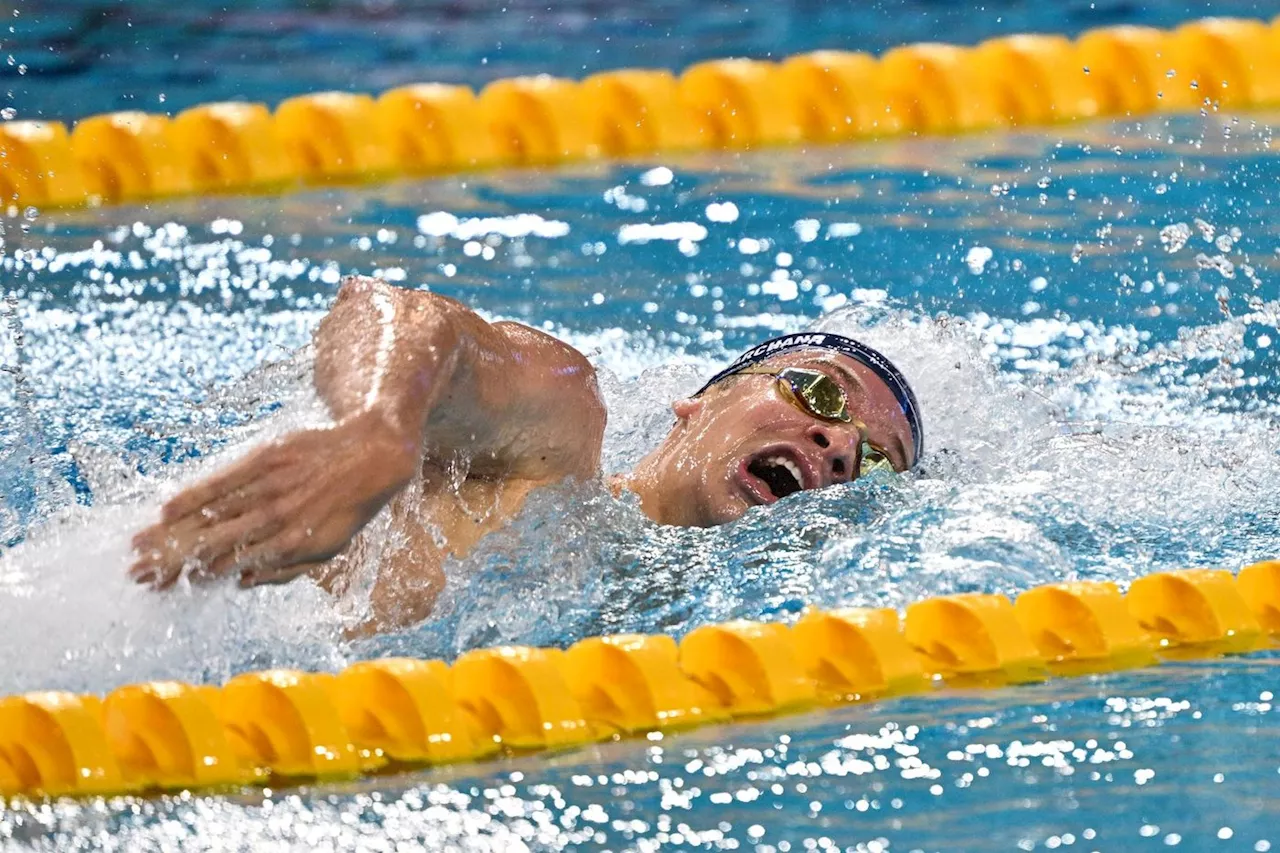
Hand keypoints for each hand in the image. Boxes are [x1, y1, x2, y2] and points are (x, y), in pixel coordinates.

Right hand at [130, 412, 419, 589]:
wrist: (374, 452)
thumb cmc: (348, 506)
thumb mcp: (328, 548)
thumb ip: (286, 569)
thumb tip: (240, 581)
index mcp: (292, 546)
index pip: (229, 567)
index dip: (192, 579)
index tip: (161, 588)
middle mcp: (277, 520)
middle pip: (212, 546)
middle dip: (171, 562)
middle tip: (136, 575)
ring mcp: (271, 488)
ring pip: (211, 515)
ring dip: (171, 533)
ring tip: (138, 546)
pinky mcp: (267, 459)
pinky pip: (224, 481)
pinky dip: (194, 496)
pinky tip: (166, 510)